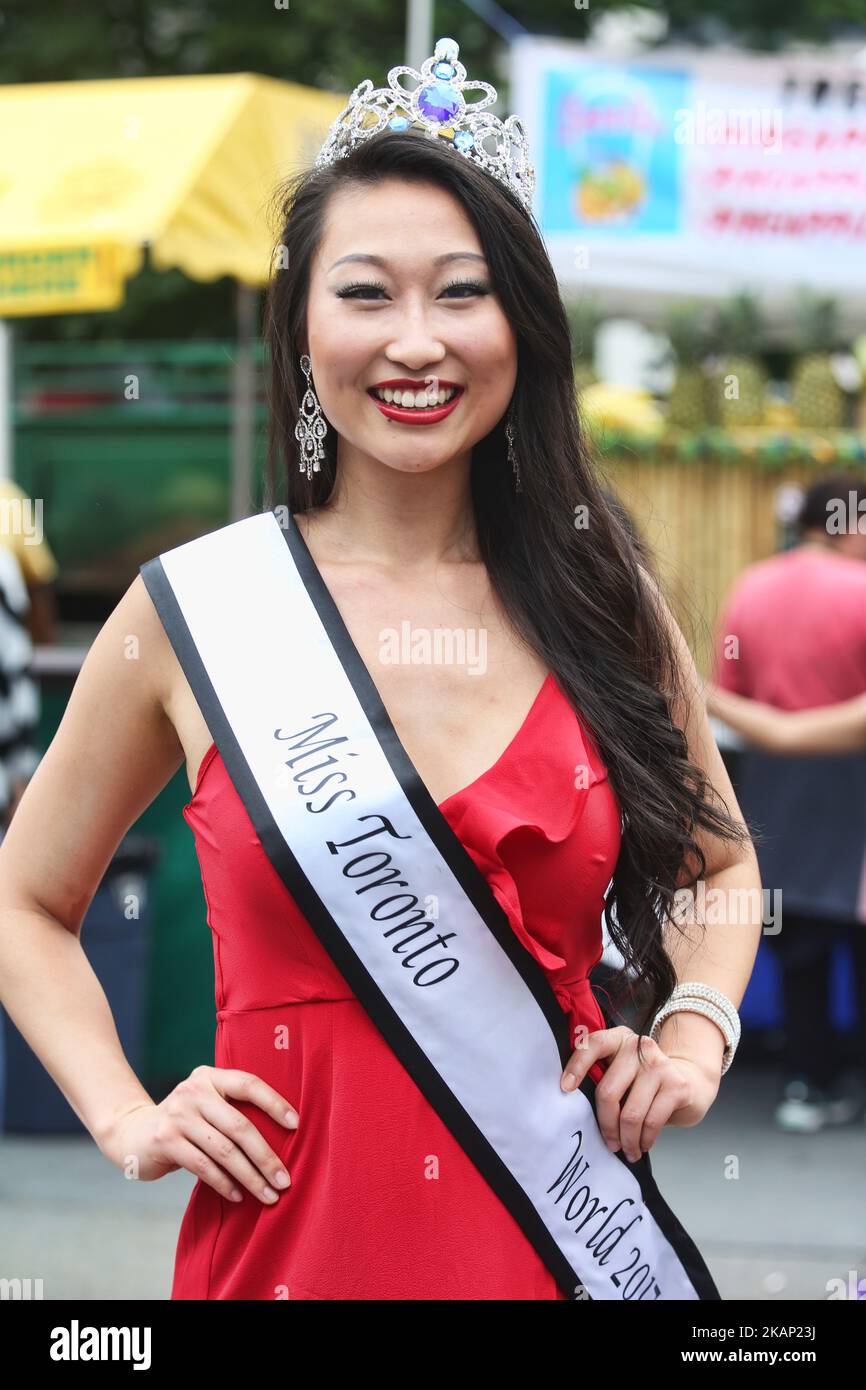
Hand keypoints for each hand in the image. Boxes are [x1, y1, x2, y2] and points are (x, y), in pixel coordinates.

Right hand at [98, 1065, 299, 1204]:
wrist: (133, 1133)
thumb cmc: (186, 1122)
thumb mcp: (206, 1104)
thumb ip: (232, 1109)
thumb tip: (283, 1136)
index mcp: (210, 1076)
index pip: (249, 1084)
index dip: (274, 1103)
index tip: (296, 1125)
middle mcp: (193, 1091)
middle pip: (240, 1126)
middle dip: (266, 1157)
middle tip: (285, 1181)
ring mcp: (178, 1115)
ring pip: (224, 1151)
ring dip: (250, 1177)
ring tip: (268, 1195)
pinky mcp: (165, 1141)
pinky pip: (204, 1167)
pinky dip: (224, 1184)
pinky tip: (239, 1196)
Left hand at [560, 1026, 719, 1162]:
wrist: (690, 1080)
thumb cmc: (645, 1081)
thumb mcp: (622, 1069)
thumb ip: (602, 1075)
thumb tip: (574, 1105)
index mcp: (618, 1038)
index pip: (592, 1045)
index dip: (577, 1066)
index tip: (565, 1088)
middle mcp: (638, 1047)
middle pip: (609, 1092)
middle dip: (606, 1125)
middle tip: (609, 1143)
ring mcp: (659, 1065)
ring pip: (631, 1114)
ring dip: (627, 1140)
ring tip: (627, 1150)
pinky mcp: (676, 1085)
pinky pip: (652, 1122)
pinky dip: (644, 1140)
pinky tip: (642, 1145)